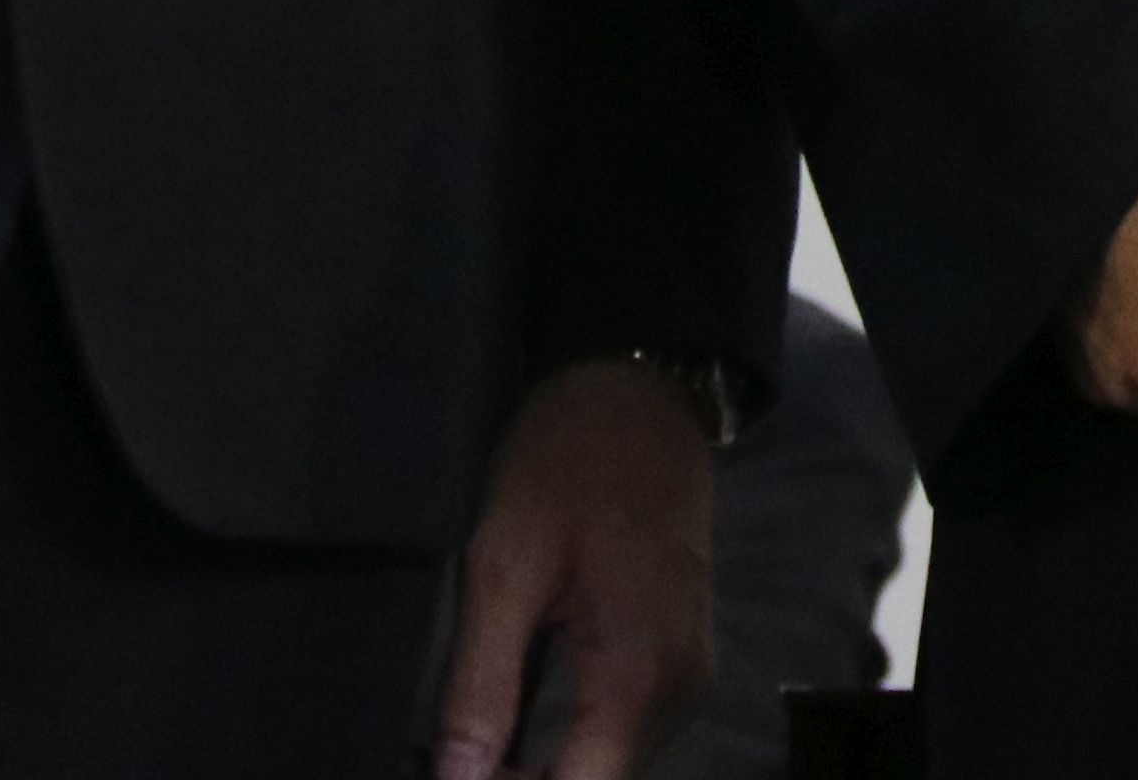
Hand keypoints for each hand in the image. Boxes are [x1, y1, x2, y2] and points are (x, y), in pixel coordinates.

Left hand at [431, 356, 718, 779]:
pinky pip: (627, 733)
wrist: (642, 395)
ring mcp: (689, 678)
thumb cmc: (567, 464)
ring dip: (546, 769)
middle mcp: (678, 693)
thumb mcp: (502, 564)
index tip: (449, 773)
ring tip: (476, 738)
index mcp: (636, 675)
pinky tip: (520, 718)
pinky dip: (575, 741)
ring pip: (612, 766)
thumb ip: (480, 683)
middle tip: (448, 754)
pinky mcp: (685, 660)